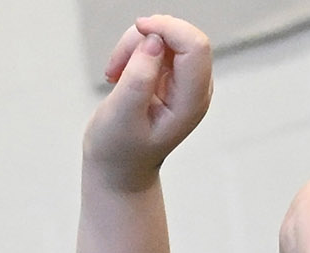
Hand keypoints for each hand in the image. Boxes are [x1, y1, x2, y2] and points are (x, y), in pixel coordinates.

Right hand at [85, 15, 211, 190]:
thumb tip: (155, 42)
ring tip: (114, 74)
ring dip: (133, 45)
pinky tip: (120, 74)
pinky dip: (133, 50)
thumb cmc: (118, 150)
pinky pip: (155, 43)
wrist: (119, 167)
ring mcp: (184, 79)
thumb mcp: (121, 117)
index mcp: (191, 103)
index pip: (195, 47)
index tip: (138, 29)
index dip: (169, 29)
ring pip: (165, 35)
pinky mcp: (171, 73)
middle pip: (181, 36)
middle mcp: (195, 88)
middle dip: (144, 39)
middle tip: (116, 66)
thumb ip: (139, 79)